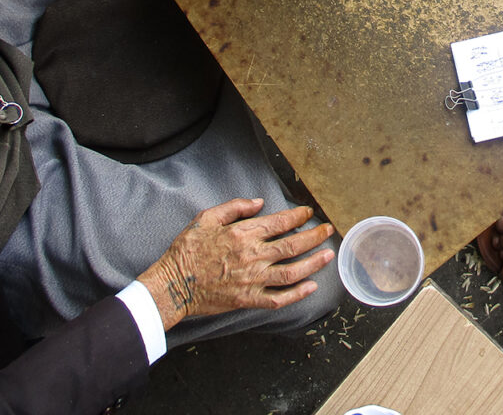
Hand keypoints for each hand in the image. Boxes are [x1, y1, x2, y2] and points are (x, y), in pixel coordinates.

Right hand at [137, 198, 334, 330]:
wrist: (174, 284)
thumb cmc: (188, 249)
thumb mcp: (207, 217)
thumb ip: (235, 207)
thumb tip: (260, 202)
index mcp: (243, 234)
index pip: (280, 222)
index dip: (298, 216)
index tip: (309, 213)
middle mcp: (252, 255)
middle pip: (292, 245)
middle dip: (314, 236)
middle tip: (328, 230)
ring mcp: (252, 279)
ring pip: (292, 271)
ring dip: (313, 263)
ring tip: (328, 255)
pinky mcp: (249, 299)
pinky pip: (278, 298)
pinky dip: (297, 293)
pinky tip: (311, 287)